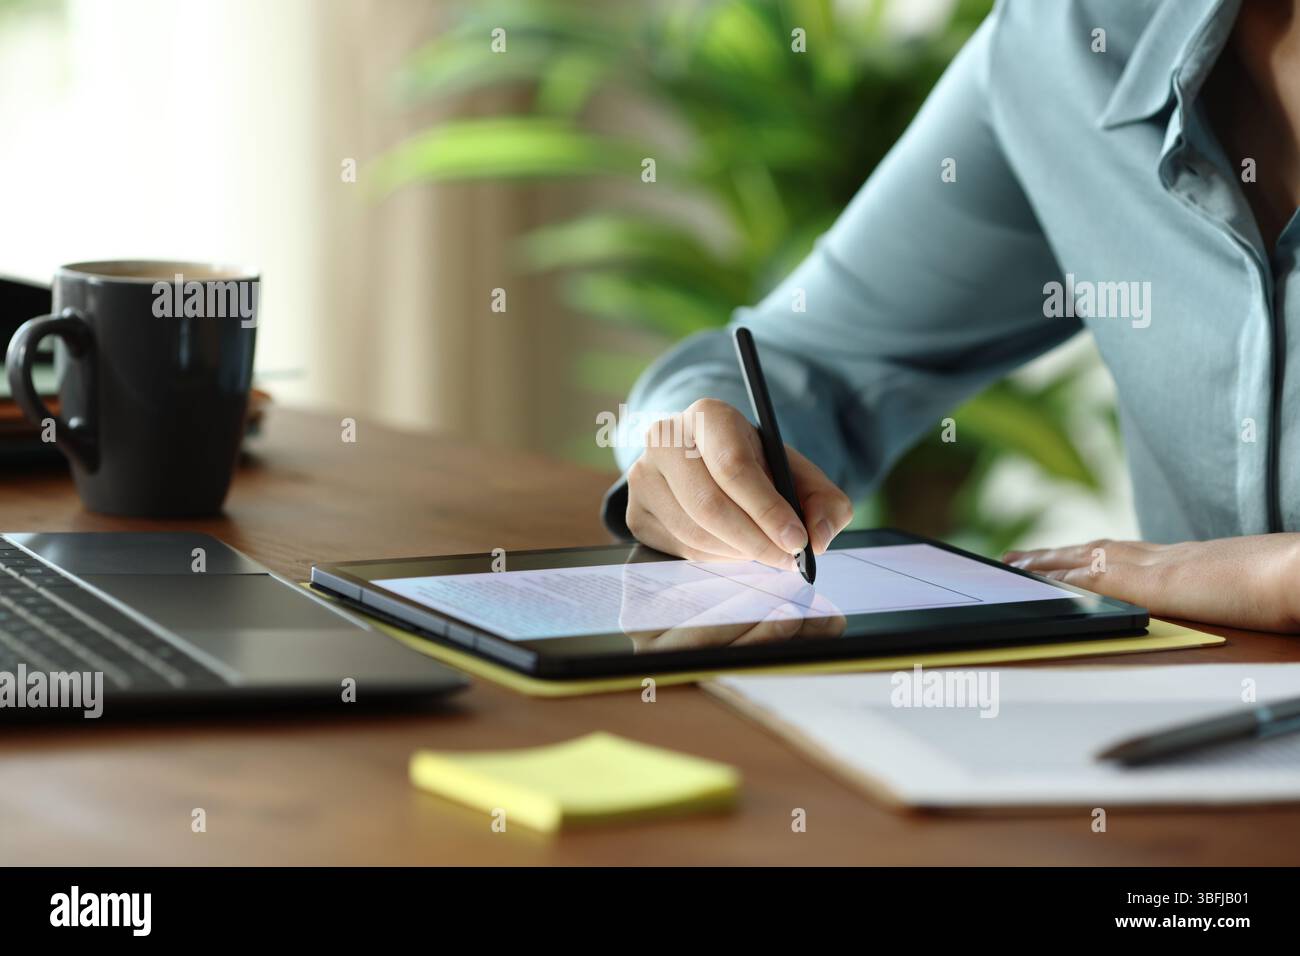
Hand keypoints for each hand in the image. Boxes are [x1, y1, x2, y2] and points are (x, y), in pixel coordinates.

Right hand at [625, 398, 853, 569]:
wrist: (704, 464)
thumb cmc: (756, 467)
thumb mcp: (796, 472)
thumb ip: (824, 501)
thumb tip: (820, 538)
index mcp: (709, 416)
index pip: (734, 467)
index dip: (767, 510)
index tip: (797, 540)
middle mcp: (665, 439)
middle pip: (709, 505)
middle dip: (755, 541)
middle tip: (786, 559)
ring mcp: (643, 476)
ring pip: (694, 532)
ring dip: (737, 553)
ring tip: (764, 552)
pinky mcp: (635, 512)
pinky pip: (679, 549)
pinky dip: (715, 558)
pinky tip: (733, 548)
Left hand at [1003, 534, 1299, 631]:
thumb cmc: (1288, 583)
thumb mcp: (1249, 589)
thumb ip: (1224, 591)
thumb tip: (1229, 598)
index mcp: (1188, 560)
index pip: (1126, 552)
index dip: (1090, 554)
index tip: (1062, 556)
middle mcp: (1167, 556)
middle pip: (1097, 550)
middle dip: (1054, 556)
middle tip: (1014, 558)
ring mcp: (1159, 567)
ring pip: (1087, 558)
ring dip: (1047, 562)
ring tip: (1013, 566)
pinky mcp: (1155, 584)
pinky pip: (1096, 579)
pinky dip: (1064, 579)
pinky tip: (1038, 583)